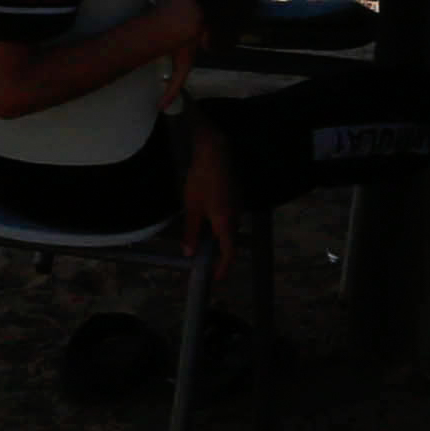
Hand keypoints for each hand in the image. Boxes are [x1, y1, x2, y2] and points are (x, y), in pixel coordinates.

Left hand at [179, 139, 244, 272]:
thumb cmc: (201, 180)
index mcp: (226, 223)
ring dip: (217, 234)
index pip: (229, 253)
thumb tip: (190, 252)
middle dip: (218, 251)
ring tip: (201, 234)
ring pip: (229, 226)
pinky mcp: (237, 195)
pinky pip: (230, 215)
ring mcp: (239, 205)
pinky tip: (207, 214)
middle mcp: (237, 216)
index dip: (224, 268)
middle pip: (229, 240)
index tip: (217, 278)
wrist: (215, 152)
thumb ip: (192, 231)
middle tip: (203, 257)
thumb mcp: (192, 208)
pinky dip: (219, 221)